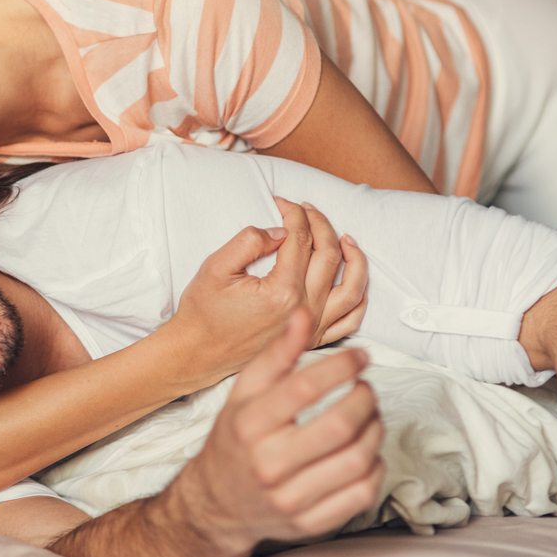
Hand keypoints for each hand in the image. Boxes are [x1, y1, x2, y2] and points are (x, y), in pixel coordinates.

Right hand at [153, 309, 384, 556]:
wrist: (216, 504)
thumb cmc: (235, 441)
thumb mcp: (243, 394)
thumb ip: (275, 355)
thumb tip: (303, 314)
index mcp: (249, 425)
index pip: (304, 387)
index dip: (341, 366)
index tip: (360, 356)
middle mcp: (268, 463)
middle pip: (339, 425)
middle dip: (365, 399)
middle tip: (366, 388)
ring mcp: (291, 498)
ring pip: (357, 459)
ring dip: (375, 430)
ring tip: (370, 416)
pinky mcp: (310, 523)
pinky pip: (361, 493)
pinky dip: (374, 467)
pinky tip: (365, 451)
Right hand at [170, 199, 366, 386]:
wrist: (197, 353)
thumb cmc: (202, 313)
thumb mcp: (215, 268)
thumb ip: (249, 242)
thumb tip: (280, 231)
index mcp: (281, 291)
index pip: (300, 239)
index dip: (294, 214)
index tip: (282, 203)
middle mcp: (304, 310)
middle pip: (328, 255)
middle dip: (319, 224)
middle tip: (306, 210)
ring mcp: (312, 327)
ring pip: (351, 287)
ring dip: (353, 257)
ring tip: (344, 238)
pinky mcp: (312, 340)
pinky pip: (350, 320)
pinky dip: (359, 298)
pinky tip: (353, 280)